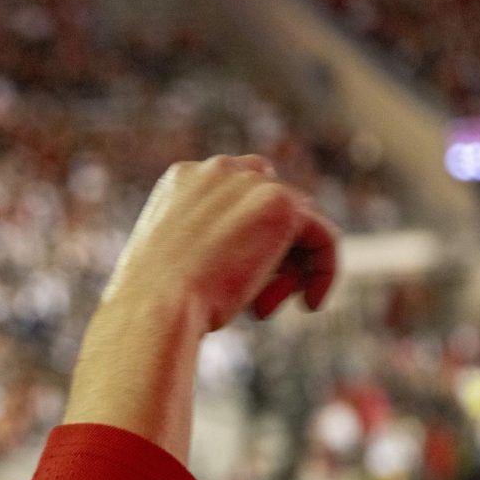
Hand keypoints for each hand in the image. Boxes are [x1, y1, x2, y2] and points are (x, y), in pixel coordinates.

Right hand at [102, 154, 336, 332]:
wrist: (155, 307)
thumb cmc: (155, 300)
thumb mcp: (172, 260)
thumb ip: (205, 242)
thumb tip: (245, 256)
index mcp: (182, 179)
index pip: (237, 195)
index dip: (246, 239)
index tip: (235, 281)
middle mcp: (215, 170)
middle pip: (271, 204)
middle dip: (271, 255)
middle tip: (257, 303)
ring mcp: (249, 183)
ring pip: (297, 223)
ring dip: (289, 269)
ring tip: (263, 309)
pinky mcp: (281, 205)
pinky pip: (323, 236)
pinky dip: (323, 270)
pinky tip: (310, 304)